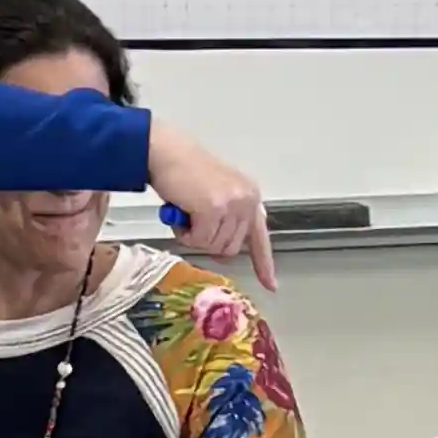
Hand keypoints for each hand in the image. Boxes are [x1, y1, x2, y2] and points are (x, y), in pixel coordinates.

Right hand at [146, 121, 276, 290]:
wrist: (166, 151)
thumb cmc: (183, 172)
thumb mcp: (216, 194)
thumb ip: (227, 218)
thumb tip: (224, 251)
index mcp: (250, 196)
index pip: (260, 237)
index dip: (263, 263)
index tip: (271, 285)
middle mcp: (247, 200)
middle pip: (230, 249)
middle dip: (207, 241)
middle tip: (192, 220)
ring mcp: (232, 205)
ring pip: (213, 247)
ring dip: (194, 236)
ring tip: (185, 212)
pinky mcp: (213, 209)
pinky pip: (198, 240)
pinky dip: (185, 233)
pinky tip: (180, 212)